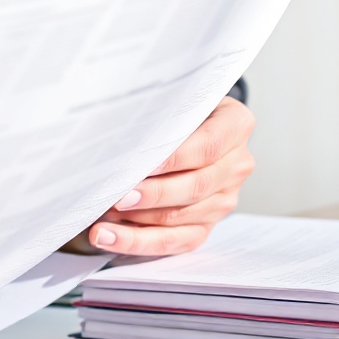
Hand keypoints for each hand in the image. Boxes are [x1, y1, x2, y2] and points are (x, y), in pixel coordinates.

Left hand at [87, 98, 255, 256]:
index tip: (139, 162)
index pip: (207, 145)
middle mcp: (236, 164)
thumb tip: (114, 132)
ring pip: (185, 217)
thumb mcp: (170, 97)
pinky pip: (178, 240)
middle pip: (196, 185)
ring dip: (140, 221)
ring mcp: (225, 197)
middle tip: (117, 196)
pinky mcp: (208, 222)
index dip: (173, 157)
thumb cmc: (170, 107)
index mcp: (235, 124)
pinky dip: (140, 241)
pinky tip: (109, 237)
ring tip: (102, 220)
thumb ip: (155, 111)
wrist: (183, 122)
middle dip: (153, 194)